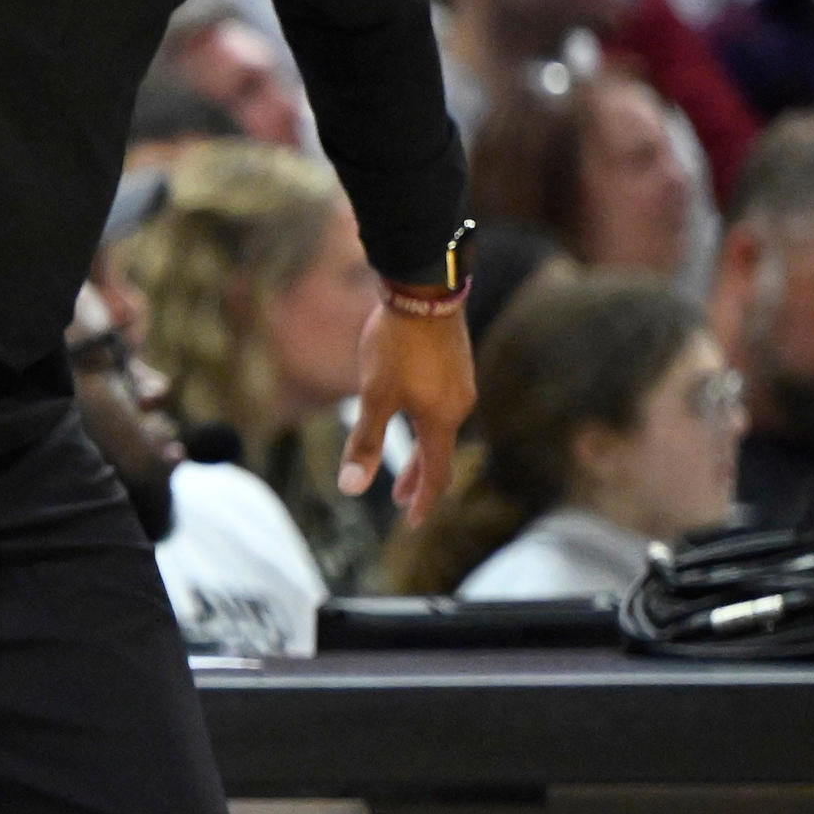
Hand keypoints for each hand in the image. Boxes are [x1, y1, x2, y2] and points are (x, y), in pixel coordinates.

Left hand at [347, 299, 475, 523]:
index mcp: (441, 420)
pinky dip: (426, 426)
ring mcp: (461, 384)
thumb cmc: (397, 344)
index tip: (411, 523)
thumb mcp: (374, 396)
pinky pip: (442, 408)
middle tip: (401, 501)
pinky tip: (412, 416)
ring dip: (422, 451)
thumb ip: (364, 443)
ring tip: (407, 465)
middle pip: (439, 453)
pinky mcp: (456, 365)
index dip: (423, 501)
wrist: (424, 290)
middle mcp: (459, 406)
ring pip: (440, 429)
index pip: (436, 473)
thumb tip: (352, 488)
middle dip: (419, 479)